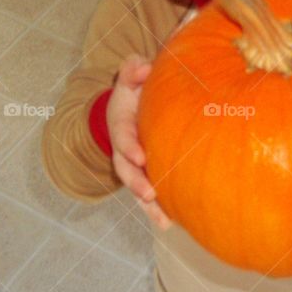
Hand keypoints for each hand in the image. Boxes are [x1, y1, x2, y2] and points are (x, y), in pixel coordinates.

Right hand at [107, 55, 170, 229]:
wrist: (133, 106)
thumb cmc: (137, 89)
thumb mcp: (131, 75)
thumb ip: (133, 68)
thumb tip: (144, 66)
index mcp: (122, 123)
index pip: (122, 135)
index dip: (129, 146)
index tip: (140, 156)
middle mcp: (125, 148)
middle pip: (125, 168)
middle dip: (136, 182)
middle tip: (149, 193)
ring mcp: (133, 164)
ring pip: (136, 186)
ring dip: (146, 204)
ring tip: (161, 218)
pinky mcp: (146, 174)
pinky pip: (149, 196)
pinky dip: (156, 211)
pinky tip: (169, 224)